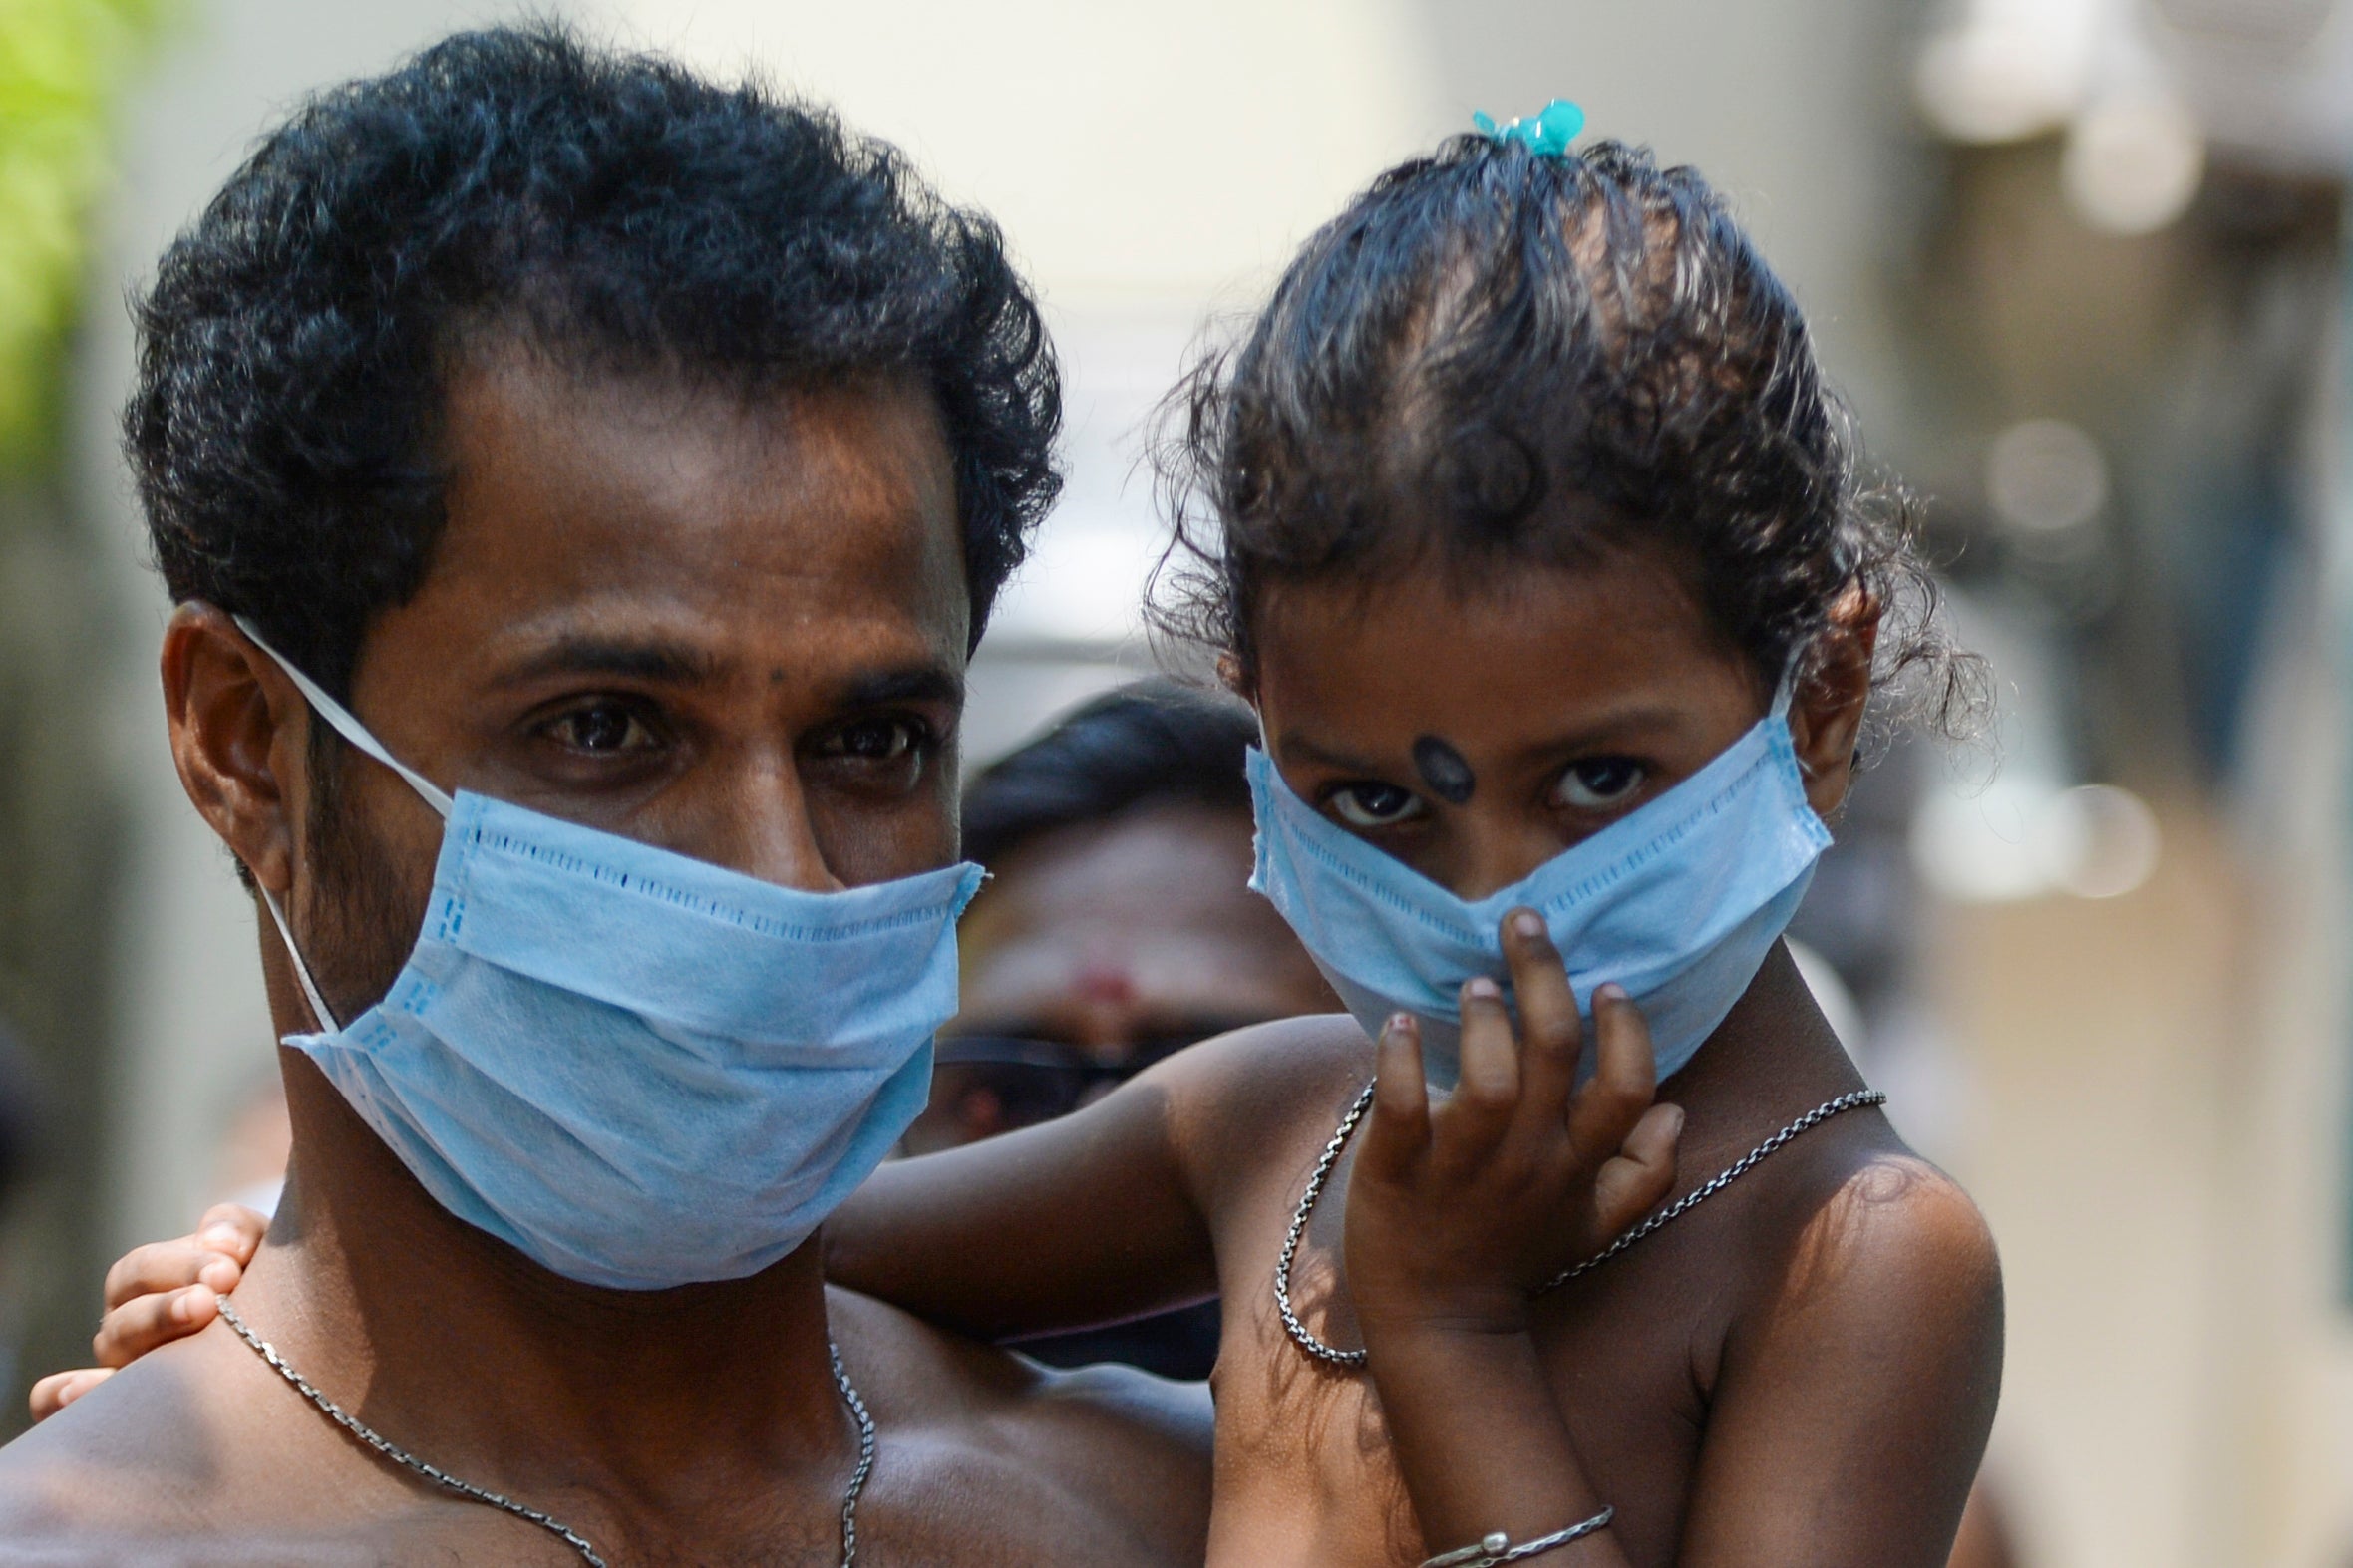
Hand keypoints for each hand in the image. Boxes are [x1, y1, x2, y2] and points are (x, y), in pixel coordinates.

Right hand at [27, 1202, 266, 1421]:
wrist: (290, 1342)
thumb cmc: (265, 1285)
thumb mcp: (258, 1250)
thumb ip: (239, 1233)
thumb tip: (219, 1242)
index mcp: (146, 1282)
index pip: (142, 1269)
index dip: (183, 1265)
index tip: (231, 1268)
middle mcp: (127, 1326)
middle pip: (124, 1314)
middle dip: (166, 1307)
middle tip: (211, 1301)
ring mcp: (122, 1369)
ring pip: (111, 1352)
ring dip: (143, 1340)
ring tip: (183, 1330)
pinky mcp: (125, 1412)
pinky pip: (62, 1407)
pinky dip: (58, 1398)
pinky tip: (73, 1396)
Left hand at [1342, 908, 1681, 1338]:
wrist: (1438, 1323)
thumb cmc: (1516, 1255)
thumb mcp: (1593, 1224)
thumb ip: (1643, 1172)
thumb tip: (1680, 1110)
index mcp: (1577, 1165)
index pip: (1627, 1090)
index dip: (1627, 1031)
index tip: (1609, 982)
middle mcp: (1528, 1161)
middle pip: (1555, 1055)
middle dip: (1543, 975)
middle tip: (1524, 921)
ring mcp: (1462, 1168)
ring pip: (1489, 1080)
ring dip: (1483, 1019)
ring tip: (1474, 981)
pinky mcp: (1396, 1172)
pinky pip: (1402, 1109)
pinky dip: (1397, 1060)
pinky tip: (1397, 1020)